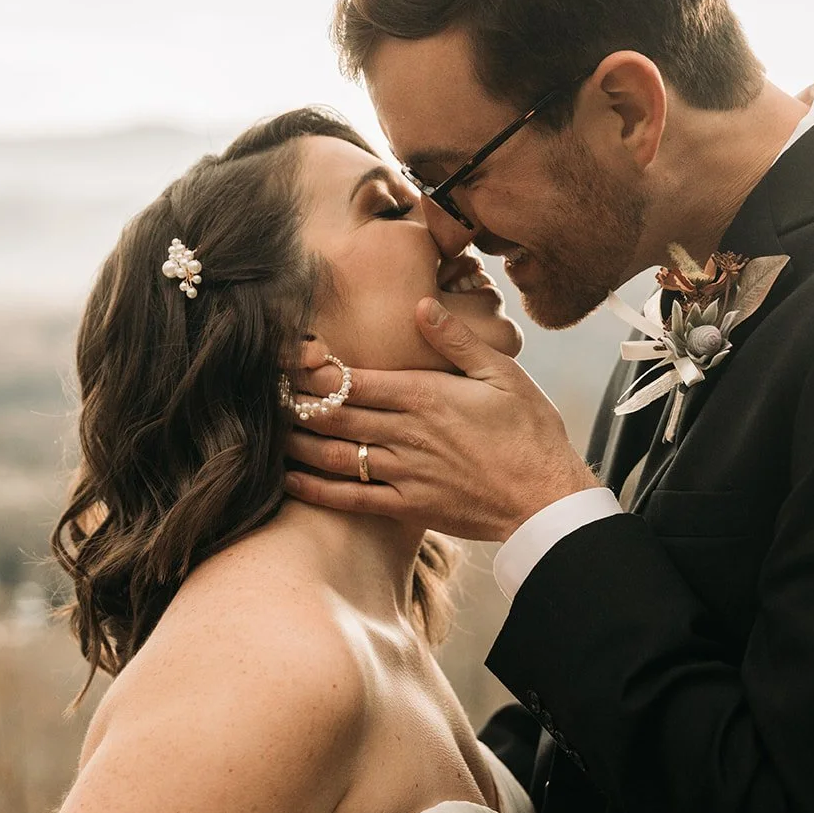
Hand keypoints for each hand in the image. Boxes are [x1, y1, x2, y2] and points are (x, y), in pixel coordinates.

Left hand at [283, 299, 597, 540]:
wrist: (547, 499)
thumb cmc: (531, 433)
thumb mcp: (503, 374)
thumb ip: (457, 340)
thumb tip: (421, 305)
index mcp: (426, 395)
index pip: (354, 379)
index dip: (313, 369)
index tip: (284, 360)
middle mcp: (408, 433)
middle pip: (335, 414)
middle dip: (296, 403)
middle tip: (266, 392)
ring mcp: (405, 472)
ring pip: (337, 454)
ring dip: (298, 442)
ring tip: (270, 430)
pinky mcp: (409, 506)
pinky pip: (352, 499)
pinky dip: (318, 490)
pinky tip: (292, 480)